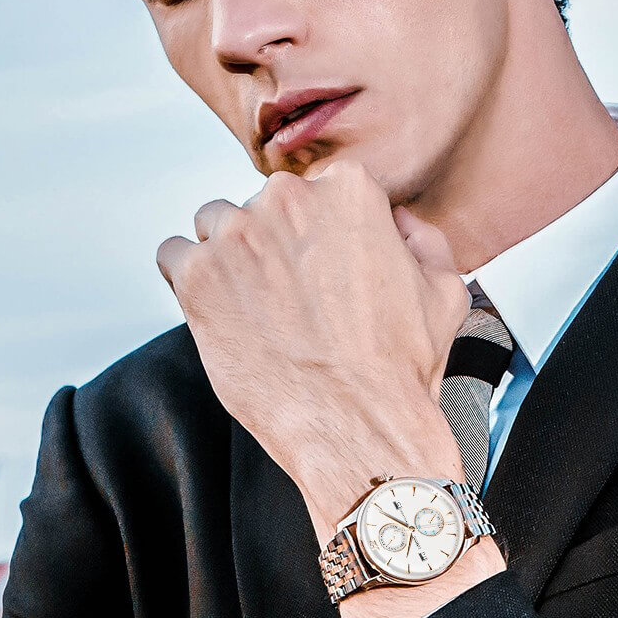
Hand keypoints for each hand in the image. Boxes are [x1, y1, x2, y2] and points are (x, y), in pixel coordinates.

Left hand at [156, 159, 470, 539]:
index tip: (321, 267)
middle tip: (290, 297)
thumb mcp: (443, 290)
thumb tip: (399, 222)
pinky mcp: (197, 276)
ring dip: (228, 255)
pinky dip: (187, 279)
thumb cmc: (399, 366)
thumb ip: (421, 239)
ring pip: (215, 223)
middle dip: (273, 242)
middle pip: (264, 205)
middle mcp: (288, 199)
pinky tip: (216, 309)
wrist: (358, 427)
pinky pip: (174, 256)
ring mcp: (236, 235)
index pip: (319, 190)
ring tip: (252, 305)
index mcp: (348, 189)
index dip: (320, 233)